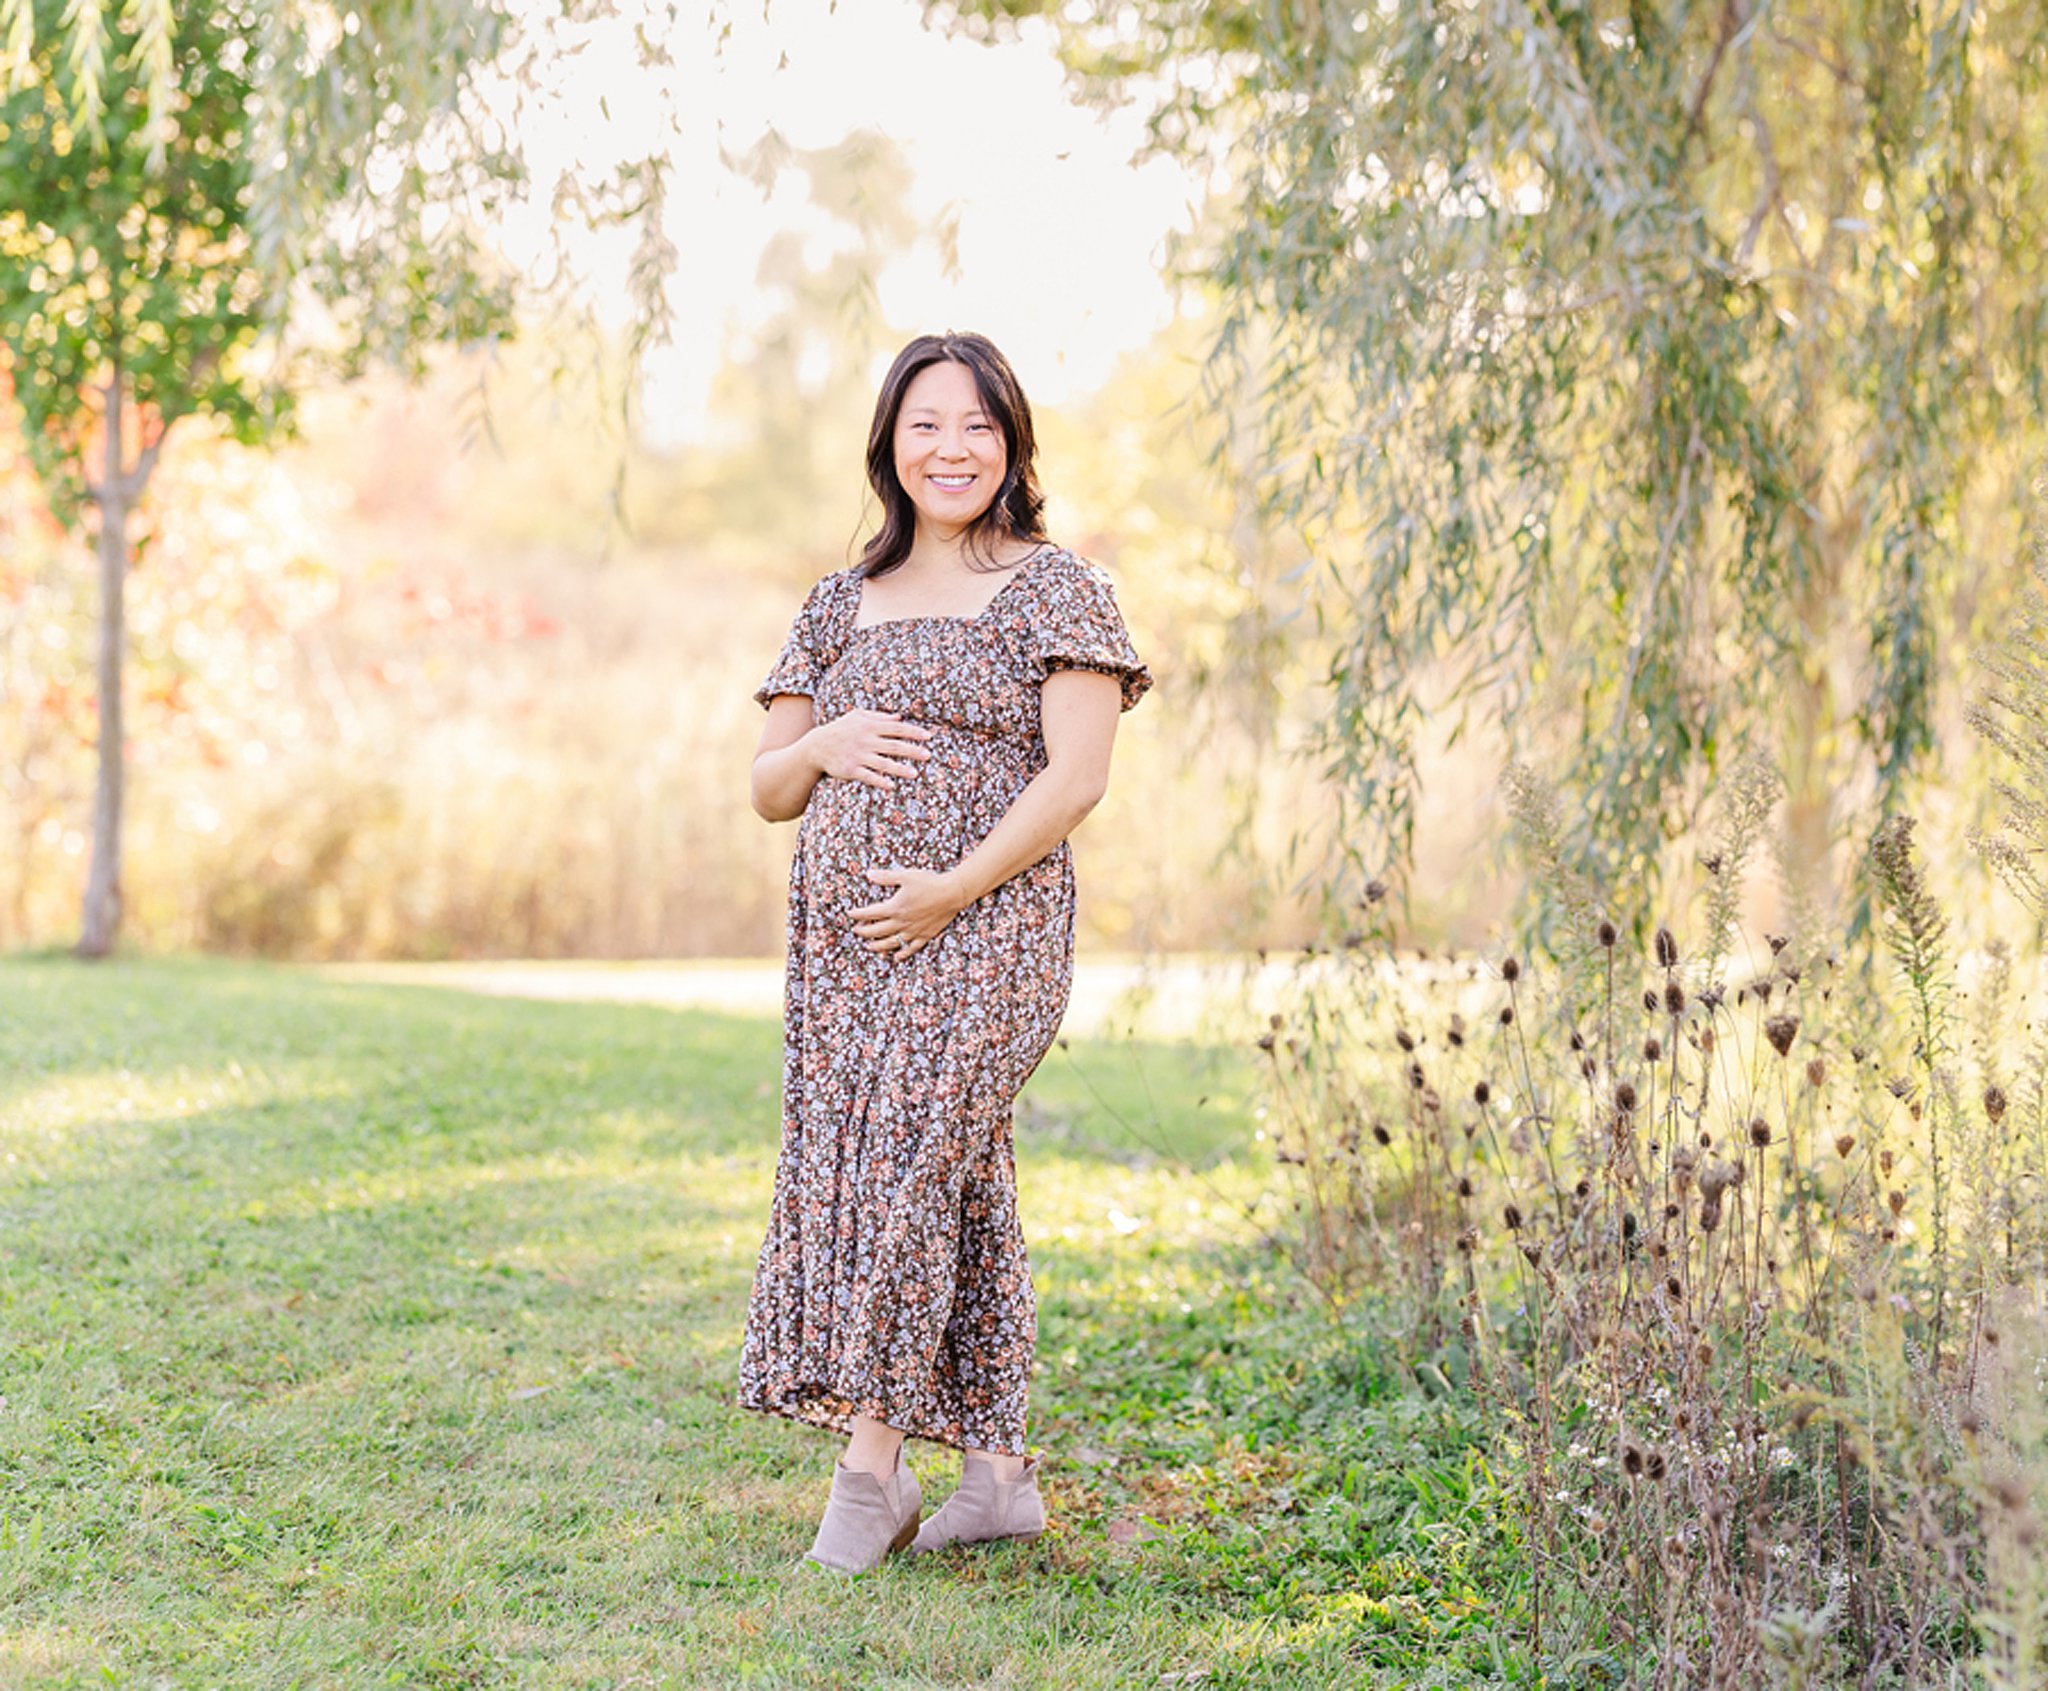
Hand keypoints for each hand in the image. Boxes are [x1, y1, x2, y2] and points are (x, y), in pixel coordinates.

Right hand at [806, 710, 931, 789]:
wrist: (817, 746)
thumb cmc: (840, 729)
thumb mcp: (857, 716)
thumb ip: (878, 716)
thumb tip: (899, 717)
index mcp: (869, 726)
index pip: (896, 728)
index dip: (913, 732)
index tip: (928, 736)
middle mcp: (865, 740)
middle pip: (893, 746)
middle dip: (912, 750)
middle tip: (928, 755)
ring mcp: (858, 755)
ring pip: (883, 763)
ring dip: (899, 768)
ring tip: (915, 774)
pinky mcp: (850, 769)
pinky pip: (867, 776)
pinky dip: (879, 781)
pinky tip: (892, 786)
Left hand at [850, 867, 964, 959]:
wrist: (952, 893)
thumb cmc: (929, 882)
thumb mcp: (906, 876)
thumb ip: (886, 877)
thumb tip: (869, 875)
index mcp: (895, 907)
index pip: (870, 913)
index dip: (858, 914)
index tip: (850, 914)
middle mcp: (902, 922)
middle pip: (877, 930)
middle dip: (864, 931)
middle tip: (856, 930)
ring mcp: (913, 931)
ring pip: (891, 942)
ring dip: (878, 946)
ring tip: (869, 947)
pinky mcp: (925, 935)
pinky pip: (911, 948)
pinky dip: (902, 953)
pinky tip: (896, 957)